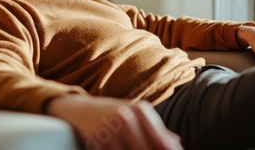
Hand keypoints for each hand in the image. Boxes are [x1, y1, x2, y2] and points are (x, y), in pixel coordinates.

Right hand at [46, 95, 182, 149]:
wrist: (78, 108)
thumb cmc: (111, 113)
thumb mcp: (134, 114)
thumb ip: (155, 129)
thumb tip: (176, 143)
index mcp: (141, 110)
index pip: (162, 142)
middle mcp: (128, 117)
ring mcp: (111, 128)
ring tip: (124, 149)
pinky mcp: (97, 140)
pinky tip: (114, 149)